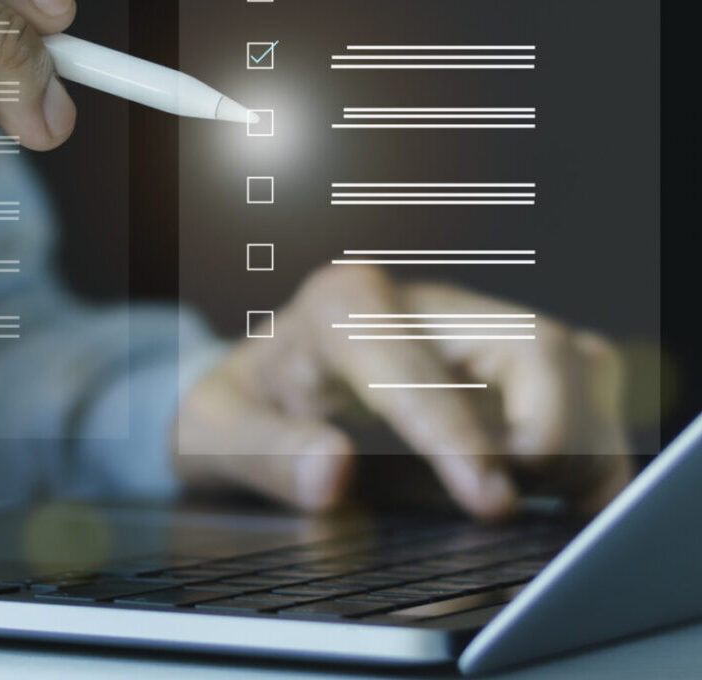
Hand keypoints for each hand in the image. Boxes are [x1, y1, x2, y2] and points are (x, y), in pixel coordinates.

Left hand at [173, 265, 630, 518]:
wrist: (255, 392)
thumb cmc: (239, 408)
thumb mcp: (212, 434)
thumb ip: (263, 454)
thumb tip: (330, 473)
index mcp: (338, 305)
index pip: (415, 363)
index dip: (457, 434)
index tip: (488, 499)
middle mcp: (418, 302)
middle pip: (529, 342)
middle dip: (543, 431)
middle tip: (502, 502)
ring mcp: (470, 326)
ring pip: (574, 362)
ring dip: (574, 442)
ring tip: (523, 496)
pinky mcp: (507, 360)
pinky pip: (586, 387)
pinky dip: (593, 448)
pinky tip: (564, 498)